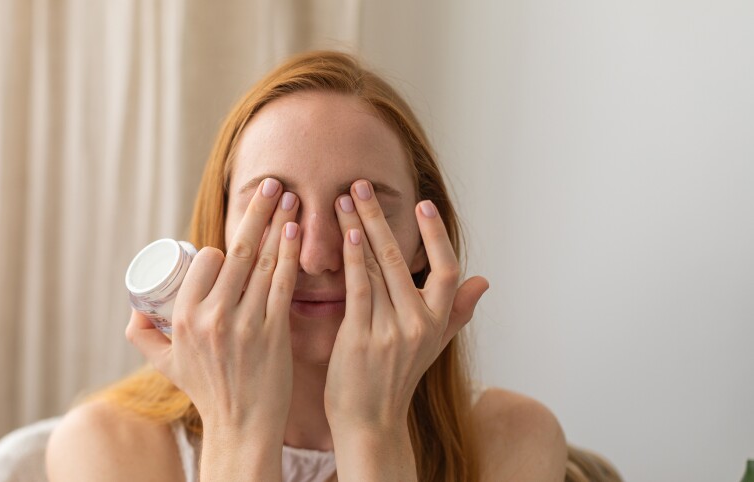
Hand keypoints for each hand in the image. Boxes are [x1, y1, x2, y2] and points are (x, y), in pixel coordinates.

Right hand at [125, 178, 300, 436]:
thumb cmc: (205, 391)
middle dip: (257, 210)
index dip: (222, 245)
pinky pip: (282, 284)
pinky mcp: (273, 332)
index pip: (204, 261)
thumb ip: (142, 335)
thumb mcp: (164, 363)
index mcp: (183, 317)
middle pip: (237, 251)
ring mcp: (244, 324)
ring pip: (263, 262)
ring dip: (279, 223)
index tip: (239, 238)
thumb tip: (133, 308)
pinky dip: (290, 254)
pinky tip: (296, 232)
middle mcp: (211, 316)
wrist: (242, 426)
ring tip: (292, 198)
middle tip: (273, 183)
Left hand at [325, 179, 488, 431]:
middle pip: (402, 259)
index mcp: (437, 323)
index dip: (436, 235)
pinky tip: (347, 234)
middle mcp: (419, 325)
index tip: (423, 203)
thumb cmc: (396, 380)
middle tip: (362, 184)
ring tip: (343, 199)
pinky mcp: (362, 338)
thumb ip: (456, 312)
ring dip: (360, 228)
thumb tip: (484, 282)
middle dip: (381, 217)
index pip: (447, 270)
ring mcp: (391, 331)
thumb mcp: (432, 346)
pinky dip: (354, 260)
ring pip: (378, 268)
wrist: (370, 422)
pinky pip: (360, 289)